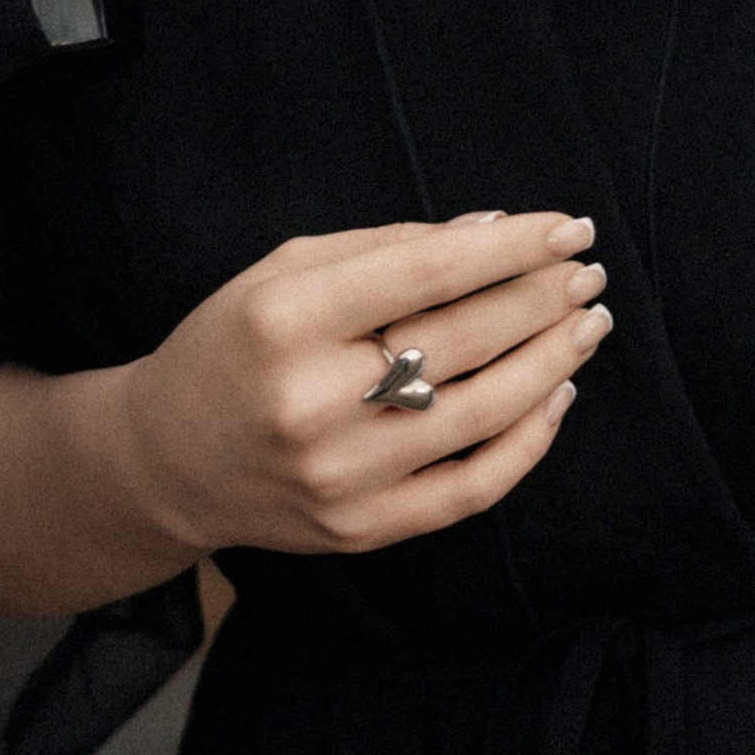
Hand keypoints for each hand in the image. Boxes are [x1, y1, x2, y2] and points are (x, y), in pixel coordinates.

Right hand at [105, 211, 609, 559]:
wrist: (165, 460)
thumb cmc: (234, 344)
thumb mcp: (285, 271)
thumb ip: (388, 247)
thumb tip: (495, 229)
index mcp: (286, 319)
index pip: (427, 273)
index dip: (512, 248)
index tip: (569, 226)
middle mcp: (313, 401)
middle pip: (464, 340)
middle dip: (543, 298)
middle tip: (589, 271)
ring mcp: (341, 474)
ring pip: (482, 414)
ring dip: (552, 362)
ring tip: (589, 323)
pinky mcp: (362, 529)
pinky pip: (471, 488)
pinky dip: (528, 441)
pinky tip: (556, 395)